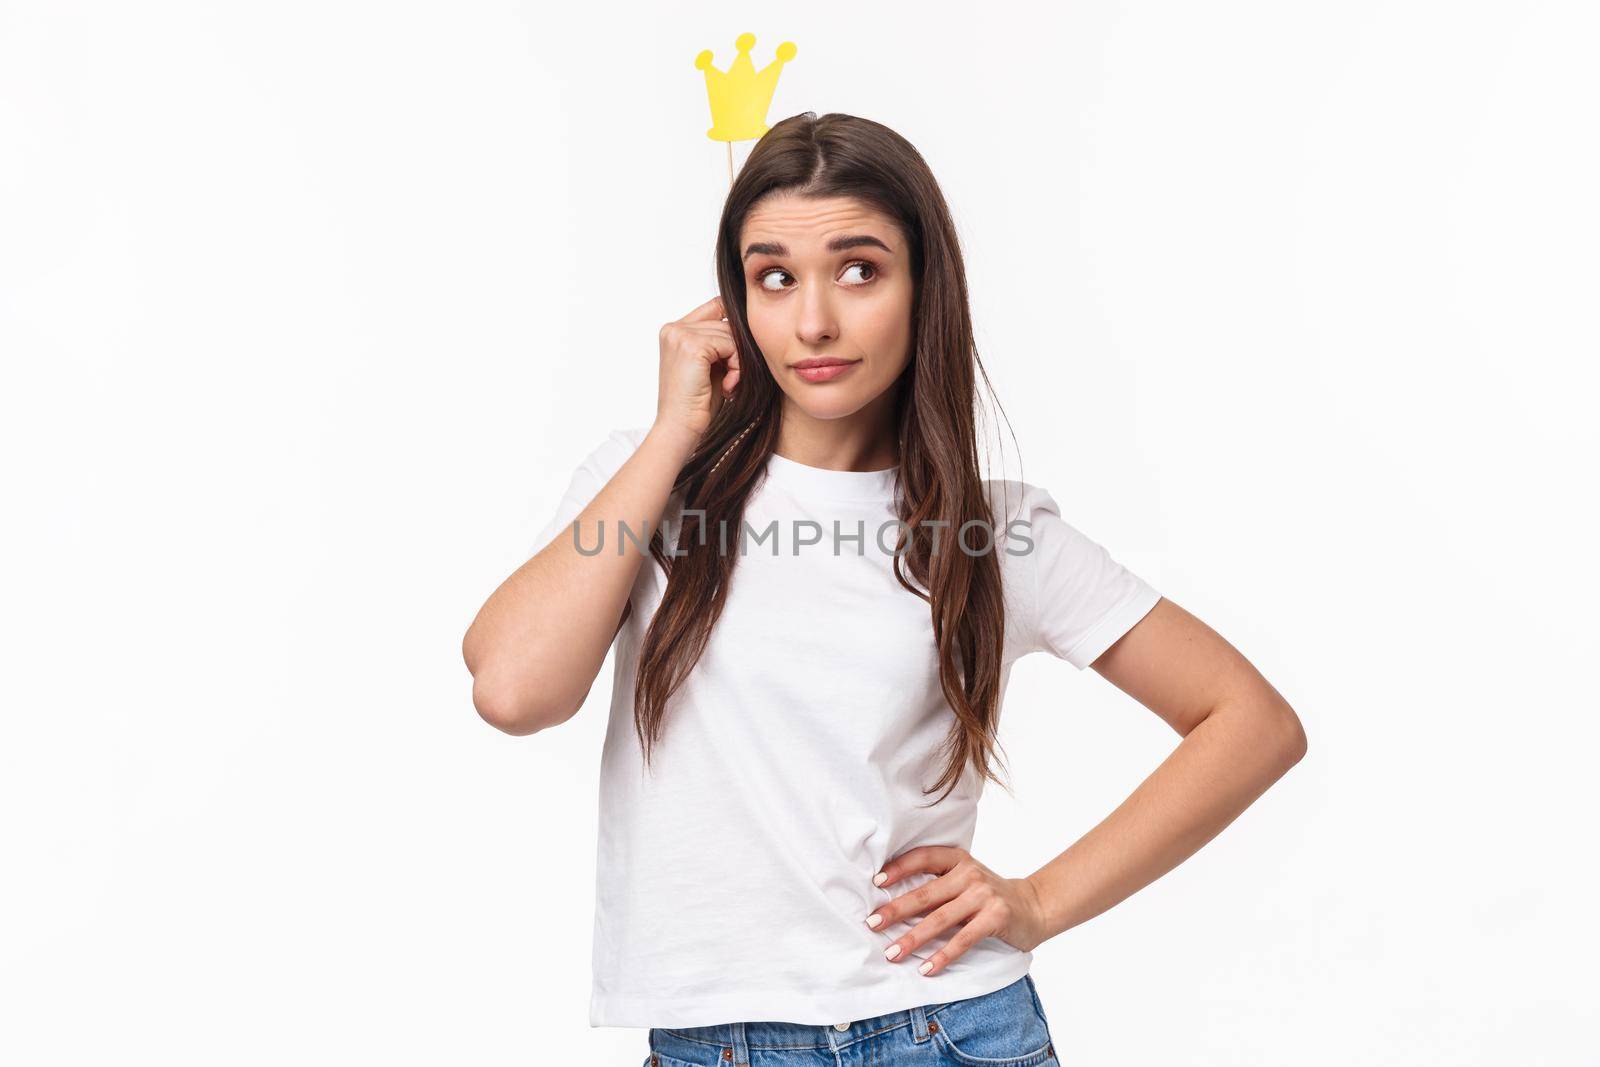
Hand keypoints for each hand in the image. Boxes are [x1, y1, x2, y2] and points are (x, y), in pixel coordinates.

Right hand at [654, 294, 741, 444]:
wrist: (680, 428)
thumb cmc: (697, 403)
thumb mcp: (710, 365)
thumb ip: (720, 342)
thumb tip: (748, 325)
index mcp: (674, 330)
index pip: (715, 307)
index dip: (732, 327)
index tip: (737, 356)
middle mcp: (673, 328)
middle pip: (726, 322)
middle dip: (737, 351)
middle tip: (733, 379)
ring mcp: (680, 335)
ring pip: (730, 334)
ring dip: (739, 361)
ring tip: (730, 384)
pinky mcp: (691, 346)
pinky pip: (730, 345)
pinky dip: (737, 366)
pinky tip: (728, 385)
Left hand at [865, 845, 1051, 976]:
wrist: (1033, 906)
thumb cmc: (988, 896)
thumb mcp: (965, 880)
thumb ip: (939, 884)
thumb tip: (892, 903)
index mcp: (958, 859)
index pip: (923, 858)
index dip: (899, 868)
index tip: (876, 883)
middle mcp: (970, 873)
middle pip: (925, 893)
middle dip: (896, 910)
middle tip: (872, 924)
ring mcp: (984, 895)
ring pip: (940, 919)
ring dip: (913, 938)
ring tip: (893, 953)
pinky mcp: (996, 917)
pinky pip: (963, 939)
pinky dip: (943, 955)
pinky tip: (926, 968)